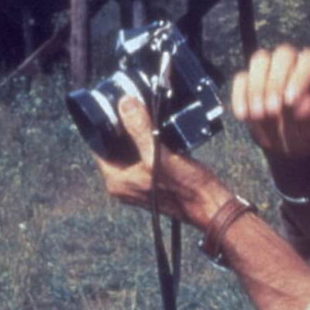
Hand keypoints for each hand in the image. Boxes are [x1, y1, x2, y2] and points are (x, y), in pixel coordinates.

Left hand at [92, 96, 229, 228]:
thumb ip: (140, 129)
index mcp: (117, 181)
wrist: (212, 206)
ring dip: (137, 132)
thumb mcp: (159, 154)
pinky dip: (149, 141)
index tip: (111, 105)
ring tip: (145, 112)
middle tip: (131, 103)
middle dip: (122, 126)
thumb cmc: (187, 188)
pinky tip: (159, 128)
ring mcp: (139, 182)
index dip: (103, 125)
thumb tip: (125, 104)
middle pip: (114, 146)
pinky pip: (145, 154)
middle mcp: (124, 183)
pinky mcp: (154, 179)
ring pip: (131, 149)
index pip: (98, 146)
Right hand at [230, 45, 309, 158]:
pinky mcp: (249, 80)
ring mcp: (269, 69)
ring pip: (260, 60)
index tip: (290, 102)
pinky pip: (241, 79)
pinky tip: (244, 116)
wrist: (288, 142)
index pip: (309, 60)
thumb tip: (305, 105)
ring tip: (259, 115)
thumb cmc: (308, 131)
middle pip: (283, 54)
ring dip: (257, 87)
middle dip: (275, 82)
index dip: (300, 77)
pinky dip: (240, 96)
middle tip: (273, 110)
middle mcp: (293, 64)